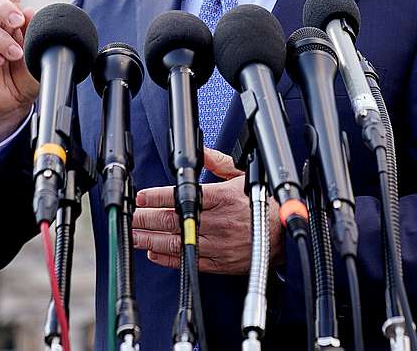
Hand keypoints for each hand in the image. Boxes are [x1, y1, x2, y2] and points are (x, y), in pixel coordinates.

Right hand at [0, 0, 39, 144]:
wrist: (14, 104)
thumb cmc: (27, 75)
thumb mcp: (42, 53)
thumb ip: (39, 32)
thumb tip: (29, 10)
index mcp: (10, 16)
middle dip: (3, 7)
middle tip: (18, 22)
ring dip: (1, 39)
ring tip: (15, 55)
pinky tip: (0, 60)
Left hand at [132, 148, 283, 274]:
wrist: (283, 234)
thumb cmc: (262, 204)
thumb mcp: (242, 176)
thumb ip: (218, 163)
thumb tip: (202, 152)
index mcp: (223, 198)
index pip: (183, 196)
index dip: (158, 197)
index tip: (143, 197)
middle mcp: (219, 222)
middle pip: (174, 220)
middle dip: (148, 219)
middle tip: (133, 216)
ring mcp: (218, 244)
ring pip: (177, 242)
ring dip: (152, 239)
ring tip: (136, 234)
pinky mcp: (219, 263)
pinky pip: (189, 260)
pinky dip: (168, 259)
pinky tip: (154, 253)